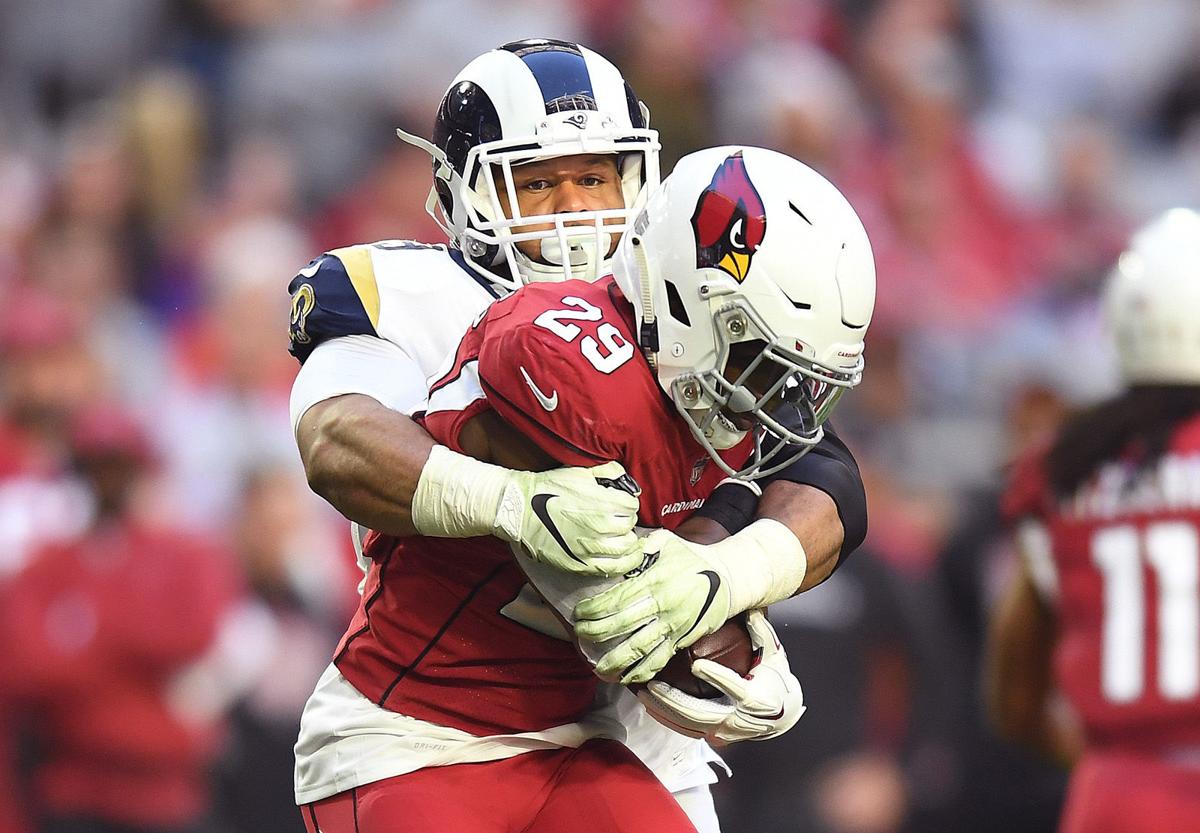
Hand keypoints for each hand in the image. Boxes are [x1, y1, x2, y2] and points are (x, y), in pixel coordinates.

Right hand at [494, 461, 643, 576]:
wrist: (520, 510)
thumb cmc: (548, 488)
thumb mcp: (580, 472)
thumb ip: (609, 472)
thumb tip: (628, 482)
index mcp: (604, 503)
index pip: (632, 506)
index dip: (627, 502)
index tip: (620, 503)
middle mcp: (601, 527)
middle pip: (630, 526)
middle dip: (626, 520)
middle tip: (616, 518)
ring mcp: (591, 548)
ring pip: (626, 548)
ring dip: (627, 541)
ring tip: (621, 537)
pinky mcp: (581, 565)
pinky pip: (612, 568)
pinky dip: (624, 563)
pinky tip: (625, 558)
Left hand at [573, 528, 733, 681]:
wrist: (728, 577)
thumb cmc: (692, 557)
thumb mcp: (666, 541)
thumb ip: (639, 545)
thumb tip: (615, 549)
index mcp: (656, 580)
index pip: (618, 598)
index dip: (595, 609)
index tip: (579, 613)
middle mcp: (663, 605)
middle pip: (623, 624)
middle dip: (597, 632)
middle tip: (580, 635)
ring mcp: (674, 625)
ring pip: (640, 648)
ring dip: (616, 660)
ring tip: (597, 667)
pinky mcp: (683, 639)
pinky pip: (661, 659)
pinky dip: (643, 671)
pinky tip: (627, 678)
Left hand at [637, 609, 804, 743]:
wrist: (783, 716)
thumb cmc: (777, 682)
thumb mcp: (774, 656)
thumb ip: (760, 633)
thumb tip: (749, 608)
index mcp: (757, 698)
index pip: (734, 688)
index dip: (716, 677)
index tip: (697, 666)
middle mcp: (739, 719)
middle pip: (702, 713)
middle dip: (674, 700)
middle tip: (653, 685)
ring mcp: (726, 730)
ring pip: (690, 724)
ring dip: (664, 709)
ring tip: (644, 694)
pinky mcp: (715, 735)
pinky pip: (687, 729)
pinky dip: (667, 718)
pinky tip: (651, 706)